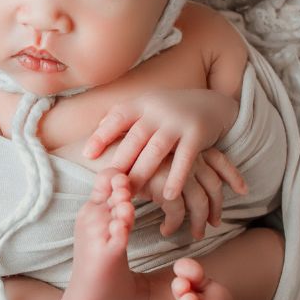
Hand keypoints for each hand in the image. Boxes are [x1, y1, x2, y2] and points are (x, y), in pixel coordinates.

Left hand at [82, 89, 240, 200]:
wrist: (213, 104)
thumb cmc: (171, 112)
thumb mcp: (148, 107)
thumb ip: (125, 118)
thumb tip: (95, 130)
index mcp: (143, 103)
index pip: (119, 116)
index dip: (102, 134)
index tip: (87, 154)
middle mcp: (159, 110)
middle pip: (136, 137)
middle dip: (121, 160)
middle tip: (108, 182)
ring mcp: (178, 121)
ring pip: (157, 149)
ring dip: (143, 172)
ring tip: (132, 193)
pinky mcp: (197, 133)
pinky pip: (185, 158)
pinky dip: (176, 177)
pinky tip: (167, 196)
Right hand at [133, 148, 246, 238]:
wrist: (104, 149)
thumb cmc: (126, 150)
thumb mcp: (153, 148)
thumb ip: (171, 157)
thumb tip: (184, 172)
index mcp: (188, 145)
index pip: (219, 160)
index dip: (233, 176)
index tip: (243, 190)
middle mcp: (188, 157)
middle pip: (214, 186)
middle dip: (217, 208)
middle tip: (215, 223)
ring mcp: (178, 172)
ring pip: (200, 204)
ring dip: (198, 222)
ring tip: (195, 234)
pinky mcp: (164, 187)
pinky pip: (177, 212)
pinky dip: (174, 224)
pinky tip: (167, 231)